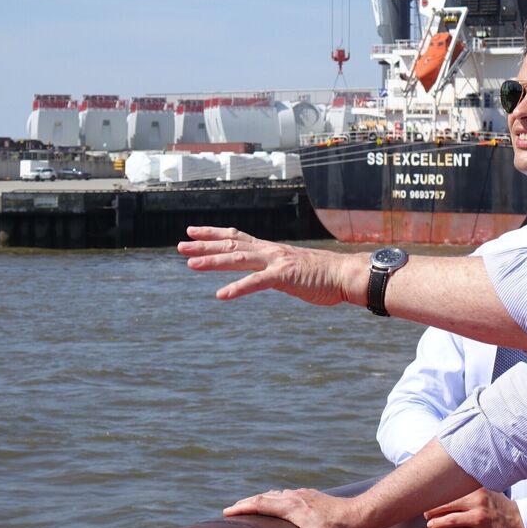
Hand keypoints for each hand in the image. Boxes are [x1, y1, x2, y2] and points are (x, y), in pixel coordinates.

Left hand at [178, 226, 366, 305]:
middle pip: (230, 244)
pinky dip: (237, 289)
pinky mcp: (284, 276)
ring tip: (190, 265)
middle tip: (180, 246)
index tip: (193, 232)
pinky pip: (256, 283)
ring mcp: (275, 262)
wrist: (346, 274)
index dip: (213, 234)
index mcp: (270, 250)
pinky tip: (220, 295)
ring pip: (237, 259)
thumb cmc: (324, 275)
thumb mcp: (294, 269)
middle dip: (204, 246)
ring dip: (213, 262)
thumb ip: (277, 270)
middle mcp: (269, 252)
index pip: (236, 236)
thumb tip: (268, 273)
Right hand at [223, 488, 364, 527]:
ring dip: (260, 499)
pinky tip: (278, 504)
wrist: (357, 514)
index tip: (228, 511)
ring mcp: (302, 494)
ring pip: (275, 494)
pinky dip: (274, 498)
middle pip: (264, 496)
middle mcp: (294, 496)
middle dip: (246, 502)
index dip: (242, 507)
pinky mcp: (309, 495)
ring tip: (251, 506)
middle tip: (233, 509)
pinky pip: (285, 494)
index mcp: (291, 506)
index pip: (261, 504)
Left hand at [423, 488, 526, 527]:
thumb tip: (453, 490)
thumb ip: (470, 492)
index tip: (423, 491)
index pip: (450, 484)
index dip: (436, 489)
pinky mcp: (479, 519)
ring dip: (432, 511)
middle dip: (431, 499)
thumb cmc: (500, 510)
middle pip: (446, 493)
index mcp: (475, 484)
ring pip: (447, 505)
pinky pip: (454, 520)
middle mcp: (475, 491)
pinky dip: (440, 522)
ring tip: (423, 515)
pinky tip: (432, 525)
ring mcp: (477, 504)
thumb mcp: (485, 495)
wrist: (519, 521)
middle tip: (418, 503)